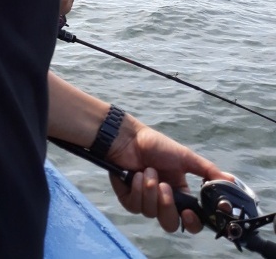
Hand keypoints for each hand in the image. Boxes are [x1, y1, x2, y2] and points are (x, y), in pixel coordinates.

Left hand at [108, 121, 232, 233]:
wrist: (129, 137)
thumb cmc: (156, 145)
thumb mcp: (185, 157)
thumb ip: (207, 170)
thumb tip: (231, 180)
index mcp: (179, 193)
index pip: (190, 220)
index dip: (191, 222)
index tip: (189, 213)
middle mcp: (163, 201)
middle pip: (170, 223)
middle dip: (167, 206)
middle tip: (164, 187)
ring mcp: (145, 201)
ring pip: (151, 213)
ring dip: (150, 189)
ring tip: (147, 170)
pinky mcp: (128, 199)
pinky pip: (135, 206)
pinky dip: (136, 188)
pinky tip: (134, 174)